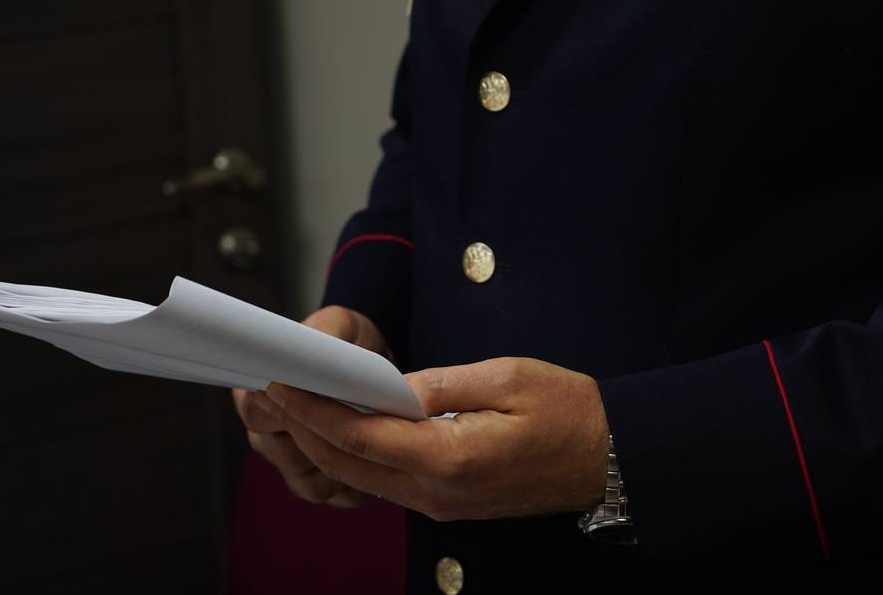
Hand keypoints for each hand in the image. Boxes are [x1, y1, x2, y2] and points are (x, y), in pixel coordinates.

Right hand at [231, 305, 392, 507]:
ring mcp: (288, 462)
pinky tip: (380, 464)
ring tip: (377, 443)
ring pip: (308, 482)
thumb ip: (323, 337)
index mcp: (257, 392)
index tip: (320, 400)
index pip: (256, 410)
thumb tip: (312, 350)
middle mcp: (265, 432)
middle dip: (324, 440)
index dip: (287, 409)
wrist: (369, 366)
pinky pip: (333, 497)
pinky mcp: (316, 482)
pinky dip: (357, 487)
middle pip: (284, 453)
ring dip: (344, 467)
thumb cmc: (347, 343)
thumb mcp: (337, 327)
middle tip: (364, 421)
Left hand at [264, 357, 610, 520]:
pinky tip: (344, 429)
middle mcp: (437, 492)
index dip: (314, 407)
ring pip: (361, 479)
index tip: (282, 380)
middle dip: (303, 427)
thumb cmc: (569, 412)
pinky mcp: (447, 504)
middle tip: (273, 389)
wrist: (609, 460)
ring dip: (323, 445)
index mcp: (450, 457)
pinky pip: (386, 483)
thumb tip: (390, 385)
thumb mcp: (509, 377)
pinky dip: (355, 457)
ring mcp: (440, 505)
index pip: (360, 435)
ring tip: (296, 405)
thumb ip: (442, 382)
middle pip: (347, 464)